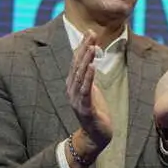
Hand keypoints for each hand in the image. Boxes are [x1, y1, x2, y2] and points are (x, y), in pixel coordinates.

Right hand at [65, 35, 112, 151]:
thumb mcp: (92, 90)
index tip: (89, 32)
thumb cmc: (95, 111)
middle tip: (91, 33)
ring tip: (92, 46)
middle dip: (84, 48)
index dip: (83, 46)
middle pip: (77, 65)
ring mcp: (77, 99)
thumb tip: (91, 60)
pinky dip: (88, 77)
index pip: (77, 61)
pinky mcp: (85, 108)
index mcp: (73, 84)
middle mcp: (72, 89)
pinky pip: (86, 90)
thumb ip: (89, 76)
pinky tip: (92, 66)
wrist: (95, 135)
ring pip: (80, 75)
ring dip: (86, 60)